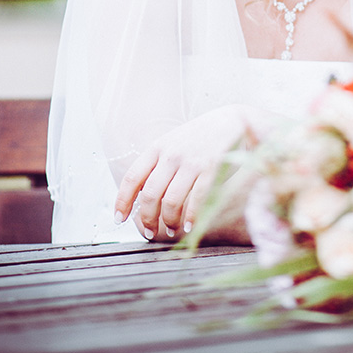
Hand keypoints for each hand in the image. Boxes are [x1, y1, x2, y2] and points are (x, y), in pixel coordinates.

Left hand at [114, 105, 257, 240]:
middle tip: (150, 231)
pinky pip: (197, 199)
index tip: (120, 219)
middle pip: (150, 194)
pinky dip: (191, 217)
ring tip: (171, 229)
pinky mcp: (212, 168)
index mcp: (156, 148)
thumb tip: (140, 196)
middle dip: (147, 218)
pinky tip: (190, 226)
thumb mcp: (172, 143)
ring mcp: (191, 162)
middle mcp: (171, 155)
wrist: (232, 121)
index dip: (122, 202)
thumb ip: (156, 165)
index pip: (132, 178)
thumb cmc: (199, 137)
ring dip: (169, 221)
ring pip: (171, 201)